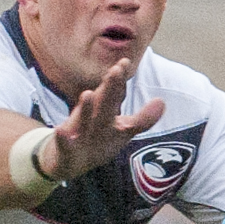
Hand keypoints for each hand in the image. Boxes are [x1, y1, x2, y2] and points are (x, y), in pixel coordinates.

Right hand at [45, 60, 164, 180]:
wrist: (66, 162)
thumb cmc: (97, 140)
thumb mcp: (122, 131)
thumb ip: (142, 118)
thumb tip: (162, 102)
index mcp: (106, 112)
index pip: (115, 94)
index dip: (120, 81)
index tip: (125, 62)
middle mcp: (92, 118)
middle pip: (102, 103)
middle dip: (109, 87)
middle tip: (116, 70)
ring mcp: (77, 132)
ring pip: (82, 120)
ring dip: (85, 108)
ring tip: (88, 93)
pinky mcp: (65, 148)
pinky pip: (64, 143)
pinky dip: (63, 138)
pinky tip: (62, 131)